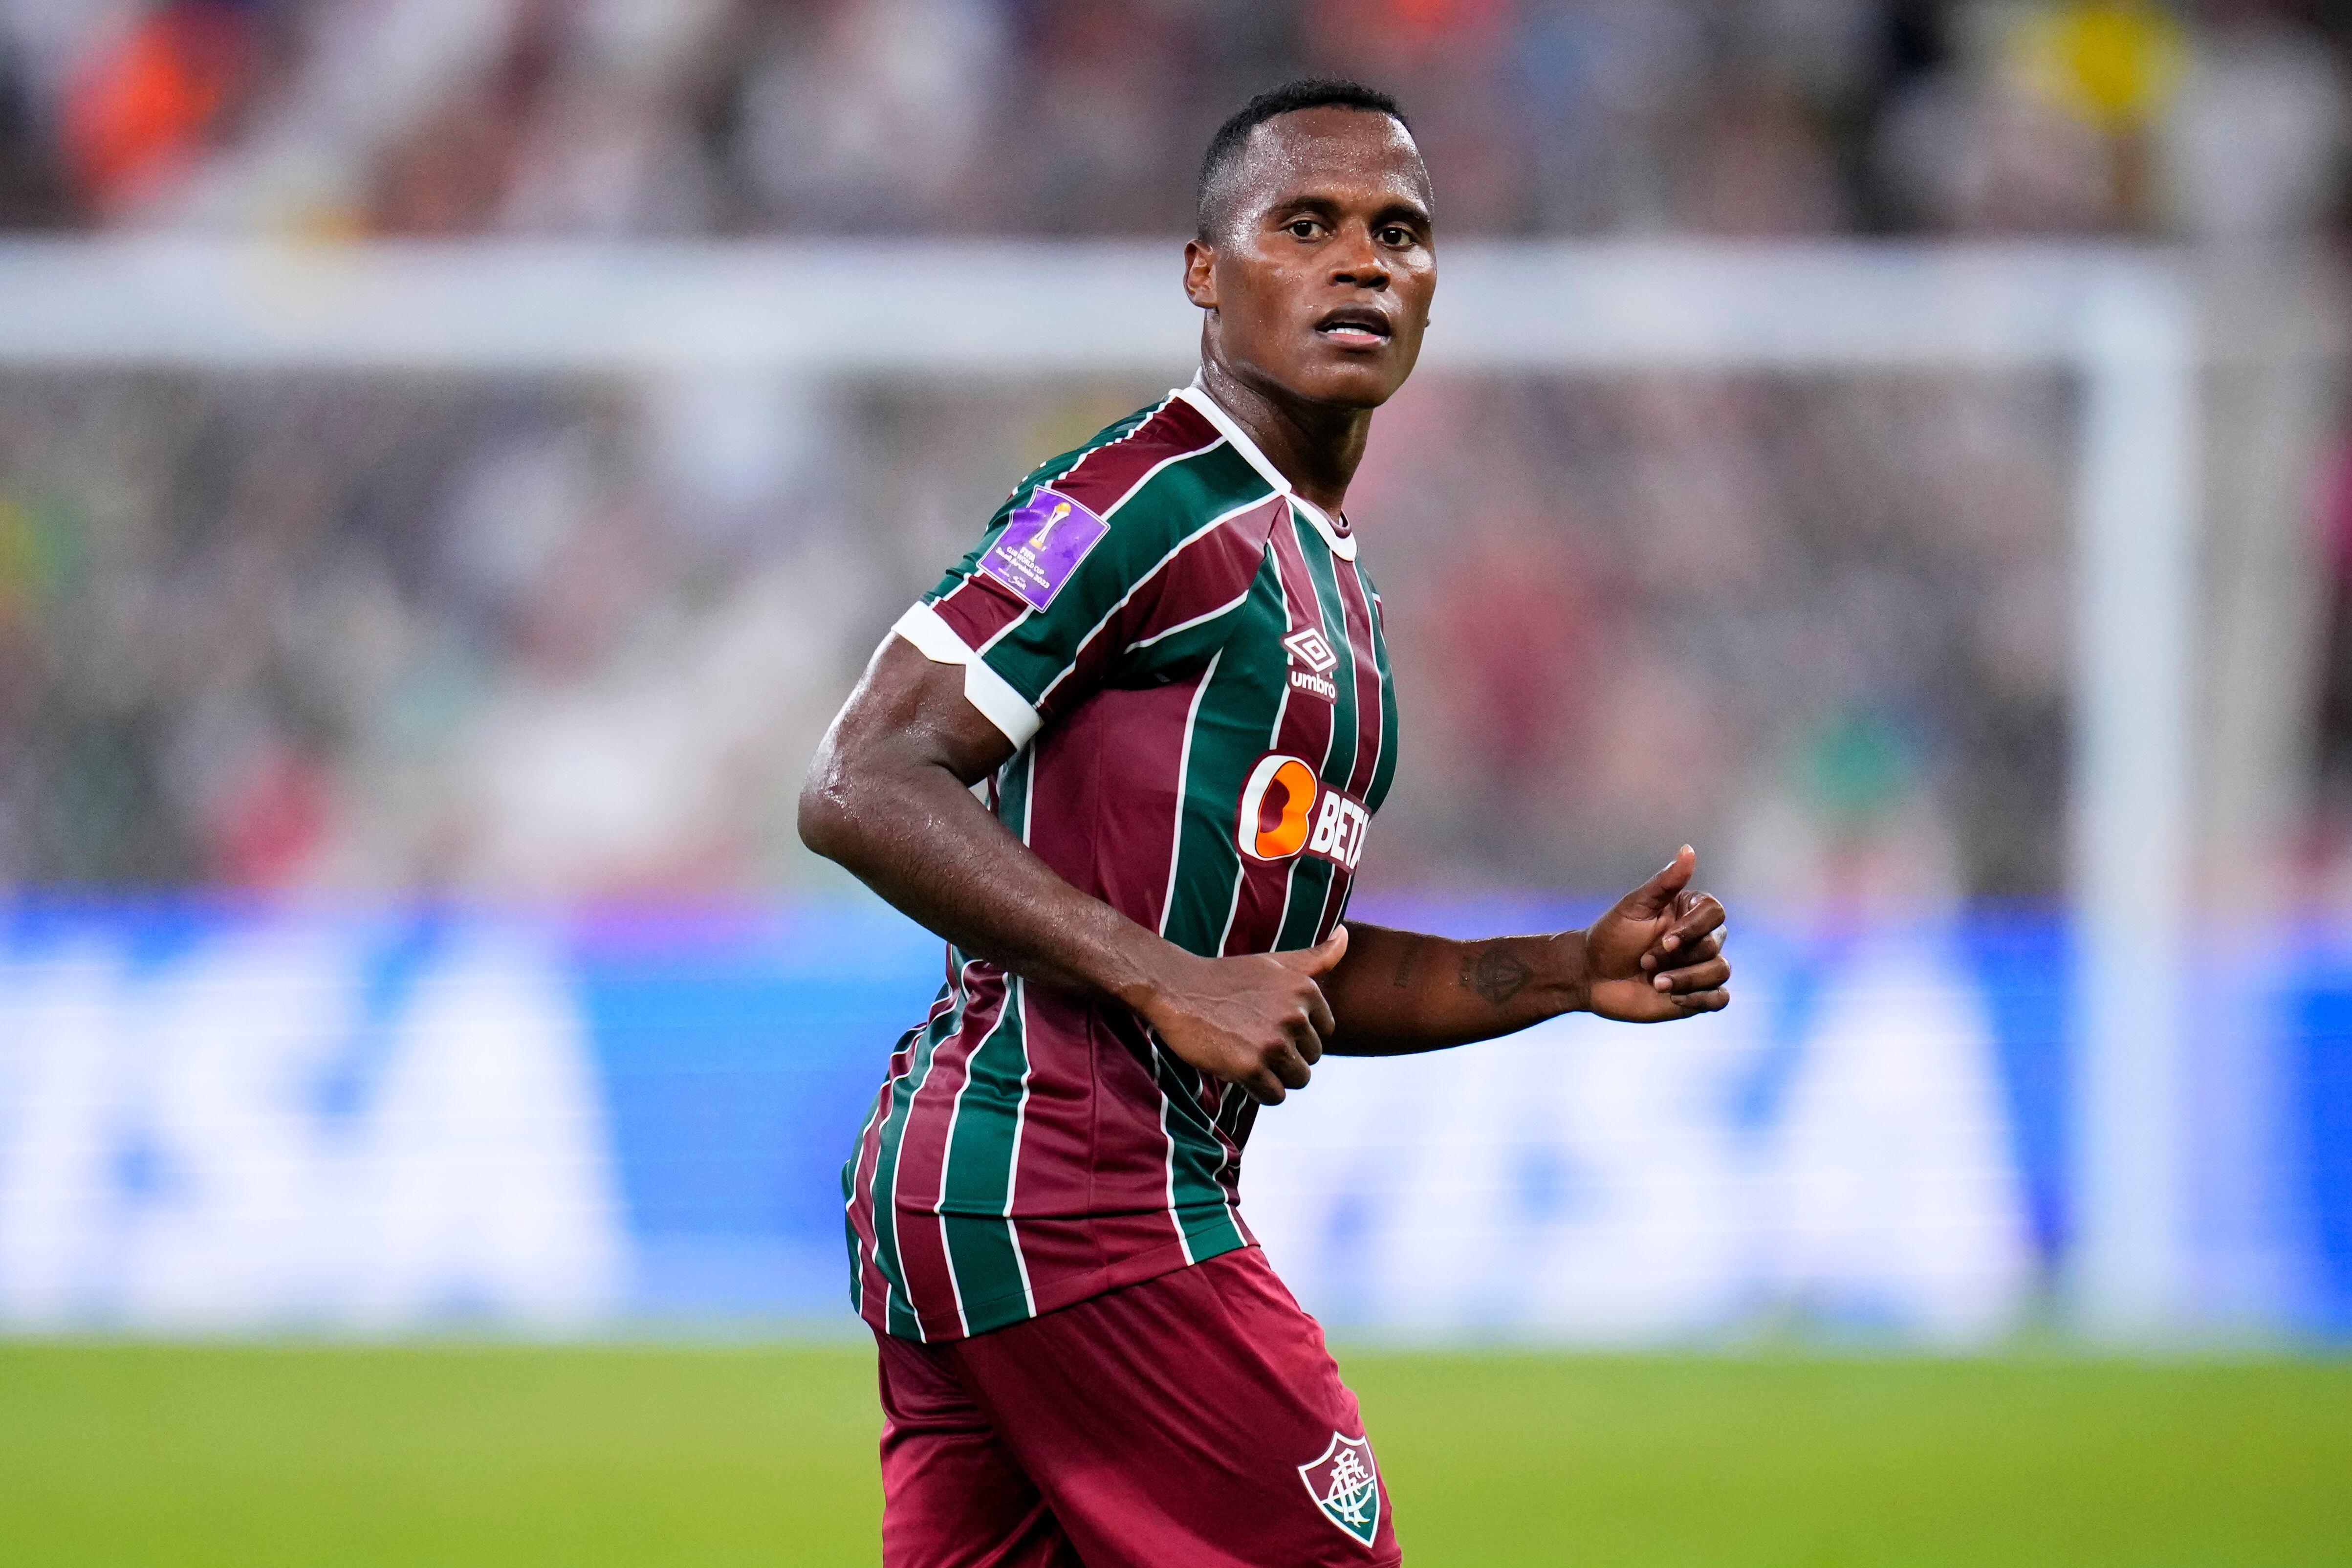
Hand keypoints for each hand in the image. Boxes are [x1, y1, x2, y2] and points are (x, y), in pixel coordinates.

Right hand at [1137, 927, 1348, 1103]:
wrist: (1176, 990)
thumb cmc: (1226, 978)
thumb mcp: (1275, 963)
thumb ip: (1315, 957)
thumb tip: (1346, 936)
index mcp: (1306, 991)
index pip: (1324, 1032)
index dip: (1297, 1034)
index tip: (1269, 1023)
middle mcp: (1296, 1016)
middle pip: (1312, 1058)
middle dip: (1287, 1056)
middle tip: (1253, 1039)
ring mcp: (1274, 1043)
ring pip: (1297, 1079)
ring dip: (1275, 1075)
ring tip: (1248, 1054)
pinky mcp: (1251, 1067)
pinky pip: (1275, 1096)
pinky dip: (1259, 1090)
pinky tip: (1239, 1069)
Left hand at [1583, 846, 1728, 1021]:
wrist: (1591, 975)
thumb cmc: (1611, 937)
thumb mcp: (1633, 907)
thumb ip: (1664, 882)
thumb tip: (1688, 849)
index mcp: (1688, 913)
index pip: (1714, 913)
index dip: (1693, 928)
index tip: (1666, 940)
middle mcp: (1698, 938)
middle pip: (1715, 943)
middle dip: (1680, 956)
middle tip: (1645, 961)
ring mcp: (1699, 967)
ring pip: (1720, 970)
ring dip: (1688, 979)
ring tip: (1657, 983)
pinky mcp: (1697, 995)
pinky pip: (1719, 998)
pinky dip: (1702, 997)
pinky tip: (1674, 998)